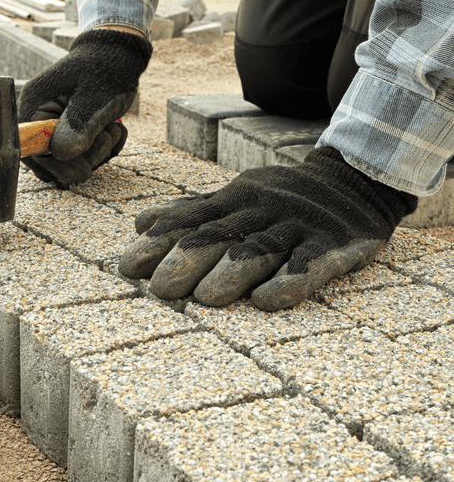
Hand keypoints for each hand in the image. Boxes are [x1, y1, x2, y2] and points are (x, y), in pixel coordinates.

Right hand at [18, 28, 151, 184]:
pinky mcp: (72, 134)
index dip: (53, 165)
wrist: (118, 54)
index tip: (82, 164)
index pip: (29, 149)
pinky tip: (114, 130)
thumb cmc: (105, 69)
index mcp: (34, 105)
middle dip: (84, 157)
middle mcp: (39, 119)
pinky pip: (84, 156)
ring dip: (98, 151)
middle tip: (106, 137)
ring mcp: (56, 128)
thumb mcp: (95, 96)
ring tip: (113, 127)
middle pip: (51, 161)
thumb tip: (62, 154)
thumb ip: (78, 124)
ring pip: (70, 162)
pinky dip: (105, 148)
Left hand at [118, 147, 416, 310]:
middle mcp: (263, 210)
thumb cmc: (281, 198)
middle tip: (161, 289)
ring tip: (205, 298)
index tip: (128, 267)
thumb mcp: (235, 194)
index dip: (159, 242)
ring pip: (263, 248)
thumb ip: (191, 212)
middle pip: (222, 235)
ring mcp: (298, 226)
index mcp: (235, 198)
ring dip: (233, 272)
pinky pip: (312, 263)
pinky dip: (291, 280)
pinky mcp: (333, 244)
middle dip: (189, 259)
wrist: (354, 181)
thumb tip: (140, 223)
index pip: (191, 220)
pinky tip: (269, 300)